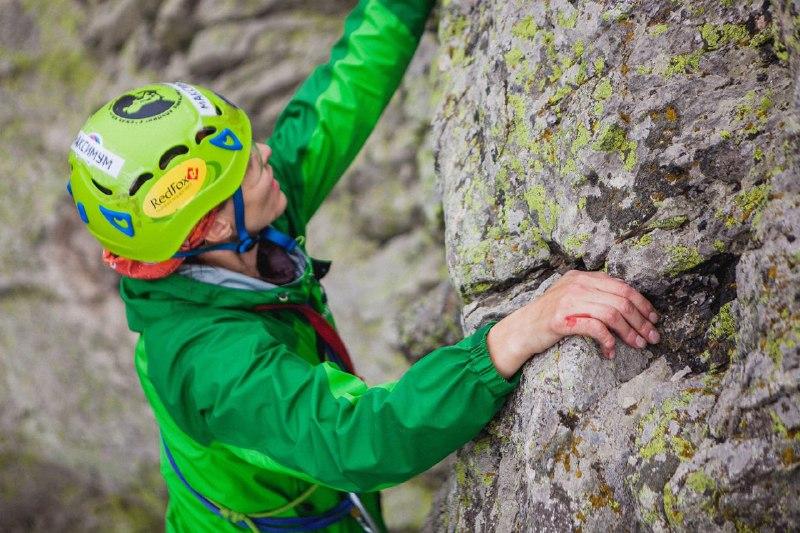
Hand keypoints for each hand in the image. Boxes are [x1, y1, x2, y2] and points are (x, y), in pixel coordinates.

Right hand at [486, 270, 659, 377]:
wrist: (521, 330)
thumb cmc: (549, 317)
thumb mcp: (571, 297)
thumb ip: (593, 295)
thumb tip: (627, 306)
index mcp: (582, 277)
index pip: (621, 286)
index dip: (642, 303)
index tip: (653, 319)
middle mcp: (577, 284)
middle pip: (621, 300)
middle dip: (641, 321)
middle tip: (652, 337)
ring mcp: (569, 300)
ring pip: (612, 313)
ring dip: (630, 332)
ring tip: (638, 345)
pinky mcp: (562, 319)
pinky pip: (595, 327)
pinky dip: (608, 340)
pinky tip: (611, 351)